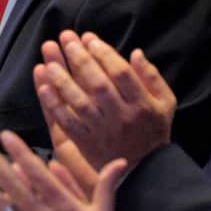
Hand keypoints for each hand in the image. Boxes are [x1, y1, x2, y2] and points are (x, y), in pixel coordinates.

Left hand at [34, 30, 175, 169]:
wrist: (145, 171)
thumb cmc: (154, 131)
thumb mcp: (165, 104)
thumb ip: (152, 77)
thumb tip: (136, 53)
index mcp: (142, 104)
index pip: (121, 73)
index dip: (104, 53)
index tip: (90, 39)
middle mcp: (122, 116)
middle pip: (98, 84)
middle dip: (80, 60)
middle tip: (67, 41)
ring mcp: (103, 131)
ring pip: (80, 103)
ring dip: (63, 81)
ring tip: (50, 63)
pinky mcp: (87, 143)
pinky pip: (68, 123)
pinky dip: (55, 106)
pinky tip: (44, 89)